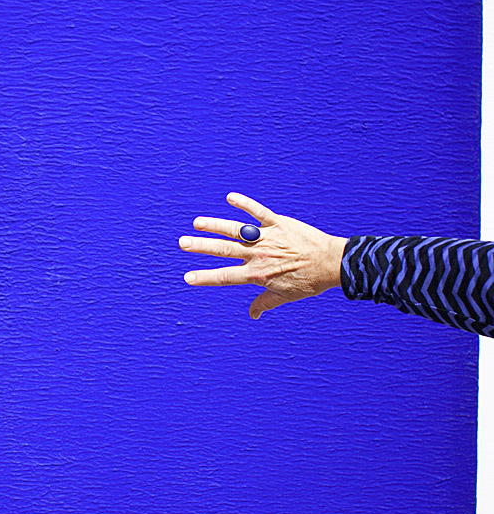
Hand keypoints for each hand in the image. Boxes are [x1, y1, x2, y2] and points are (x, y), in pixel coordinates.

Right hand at [178, 193, 347, 318]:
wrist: (331, 263)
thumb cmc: (309, 281)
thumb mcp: (285, 296)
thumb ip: (264, 303)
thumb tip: (252, 316)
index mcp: (257, 274)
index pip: (225, 276)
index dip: (204, 277)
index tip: (187, 277)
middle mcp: (258, 255)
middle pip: (224, 250)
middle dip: (201, 247)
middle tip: (182, 243)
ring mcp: (267, 237)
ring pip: (236, 230)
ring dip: (215, 225)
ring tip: (197, 223)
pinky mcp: (278, 223)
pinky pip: (259, 211)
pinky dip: (245, 203)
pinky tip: (230, 197)